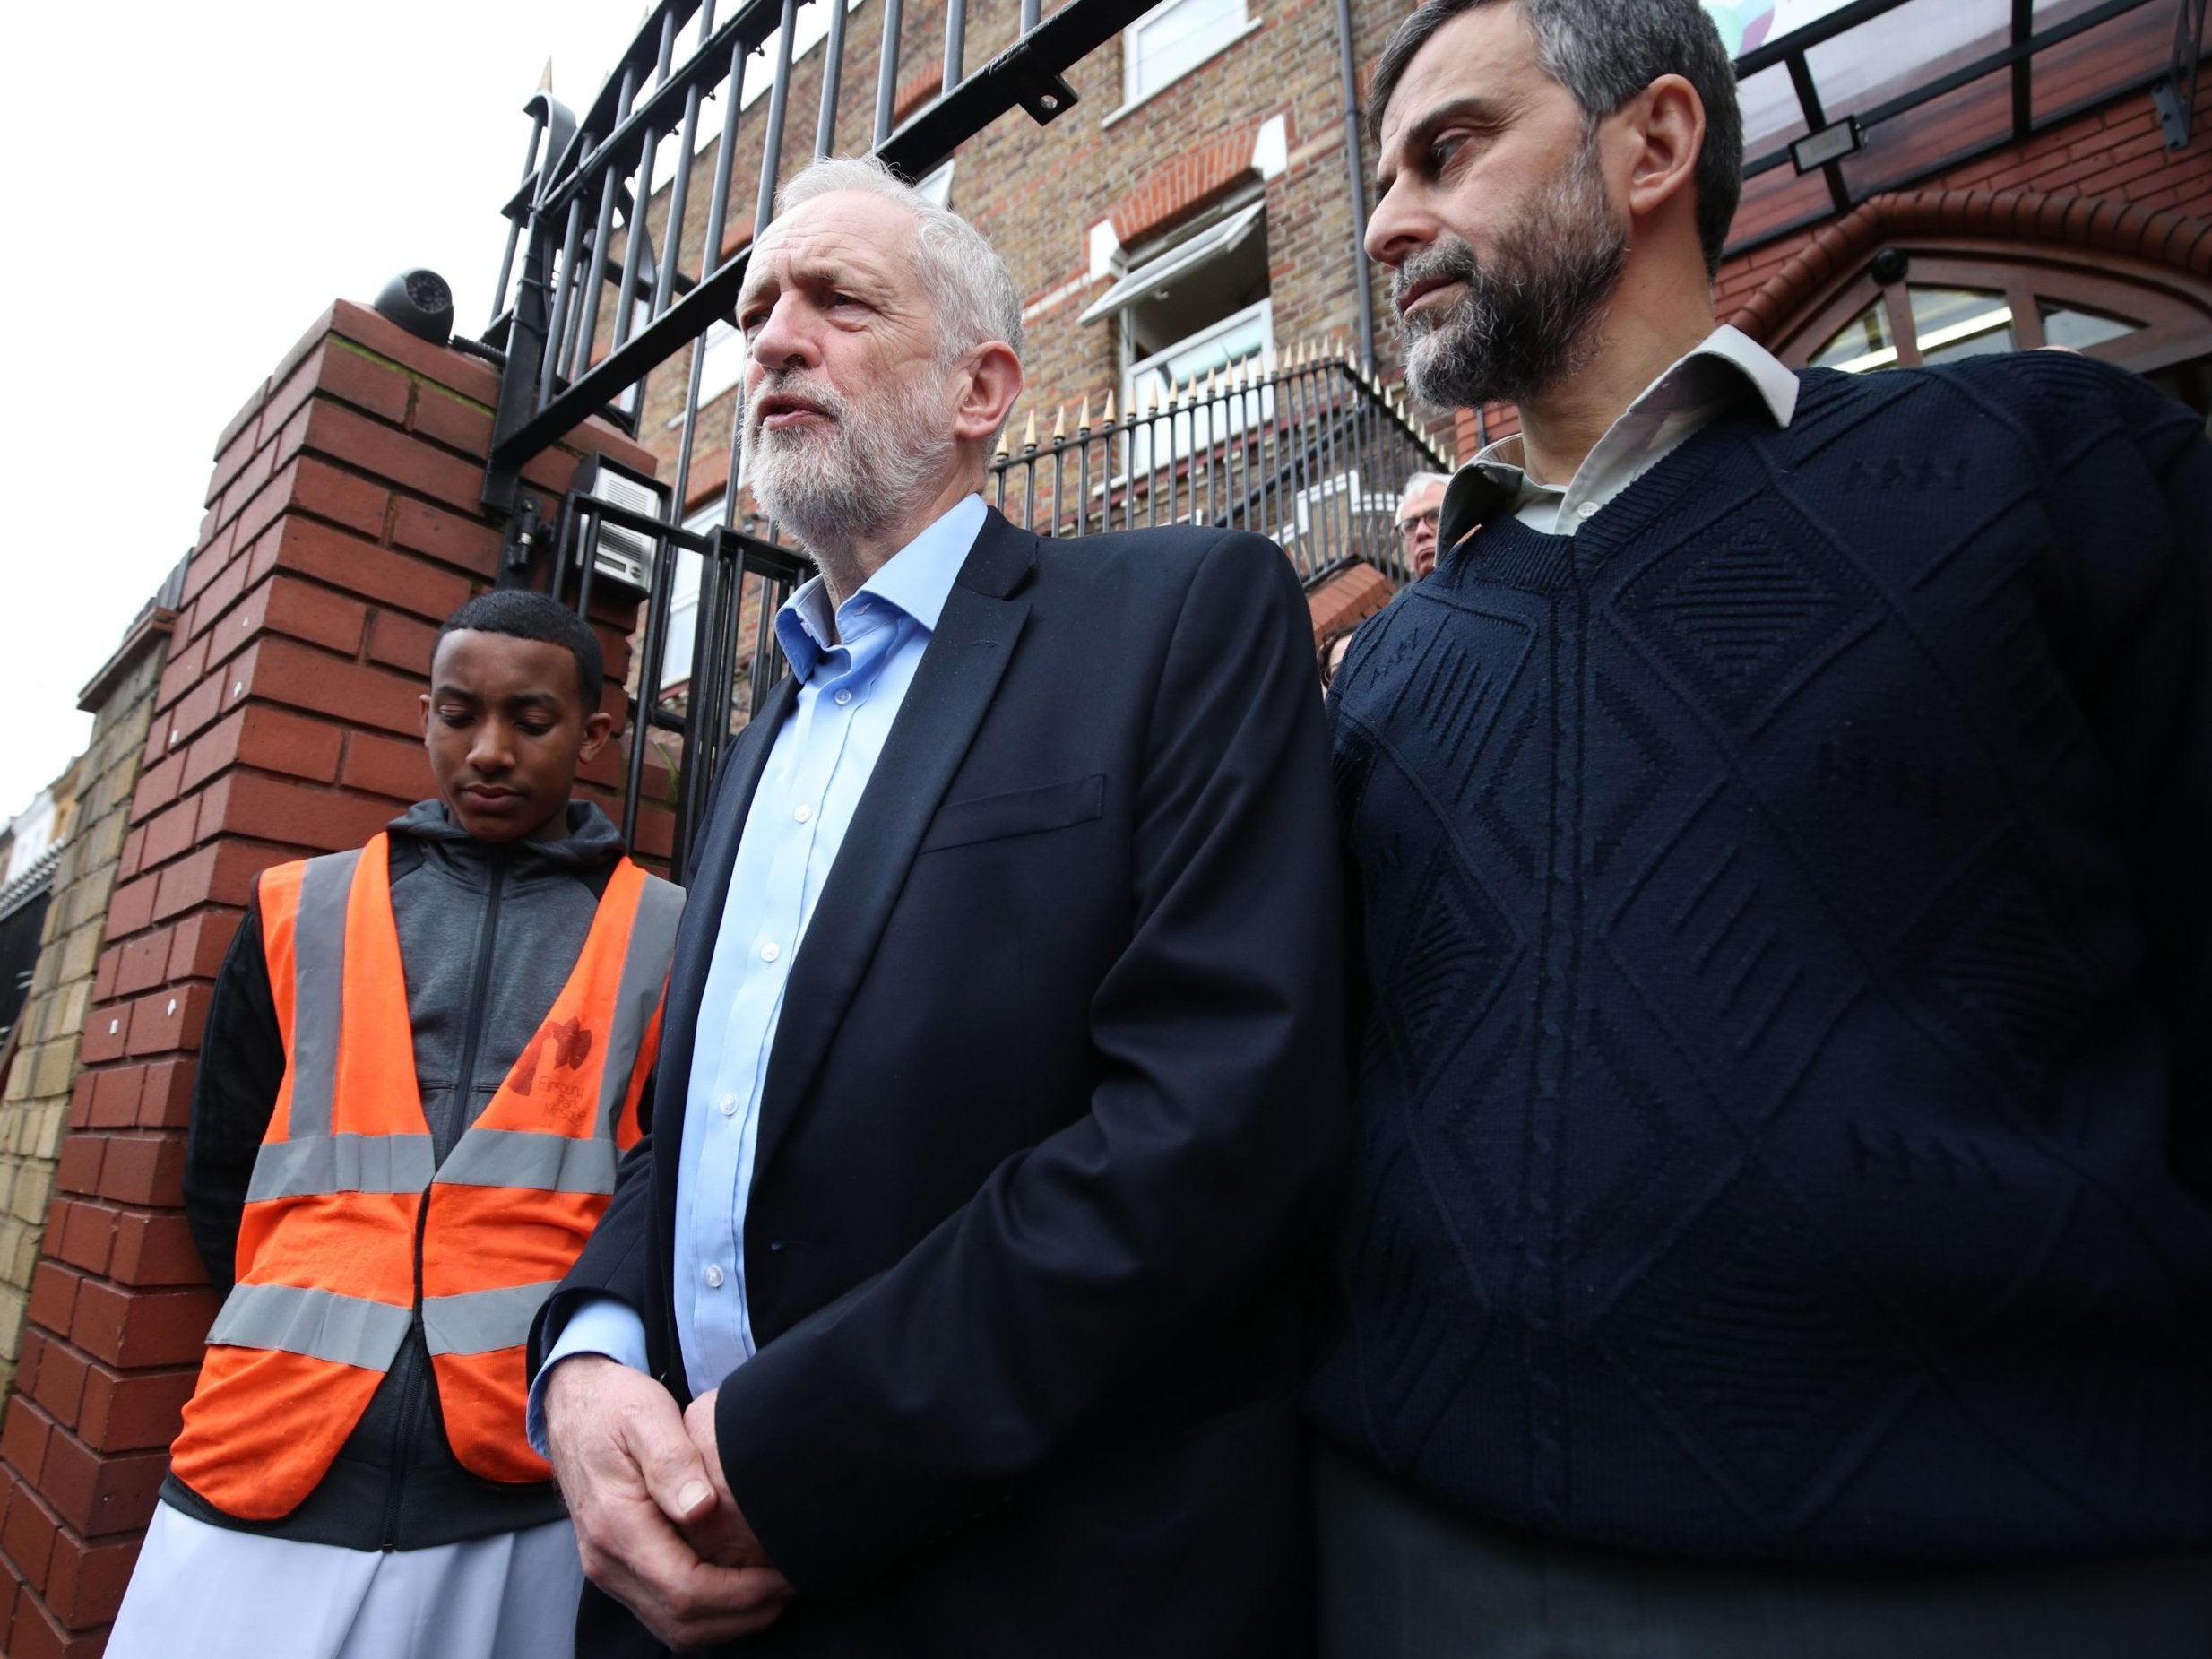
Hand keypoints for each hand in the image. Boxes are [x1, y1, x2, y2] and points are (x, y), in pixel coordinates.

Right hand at [543, 1355, 792, 1647]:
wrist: (573, 1407)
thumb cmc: (614, 1406)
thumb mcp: (644, 1415)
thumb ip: (671, 1461)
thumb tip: (699, 1508)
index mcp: (616, 1525)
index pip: (684, 1589)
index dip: (741, 1594)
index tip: (782, 1576)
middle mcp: (607, 1560)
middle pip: (681, 1622)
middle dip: (744, 1614)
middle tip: (790, 1586)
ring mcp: (610, 1568)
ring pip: (672, 1628)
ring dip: (727, 1620)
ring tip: (773, 1591)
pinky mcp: (618, 1567)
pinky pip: (662, 1612)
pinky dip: (706, 1613)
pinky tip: (740, 1587)